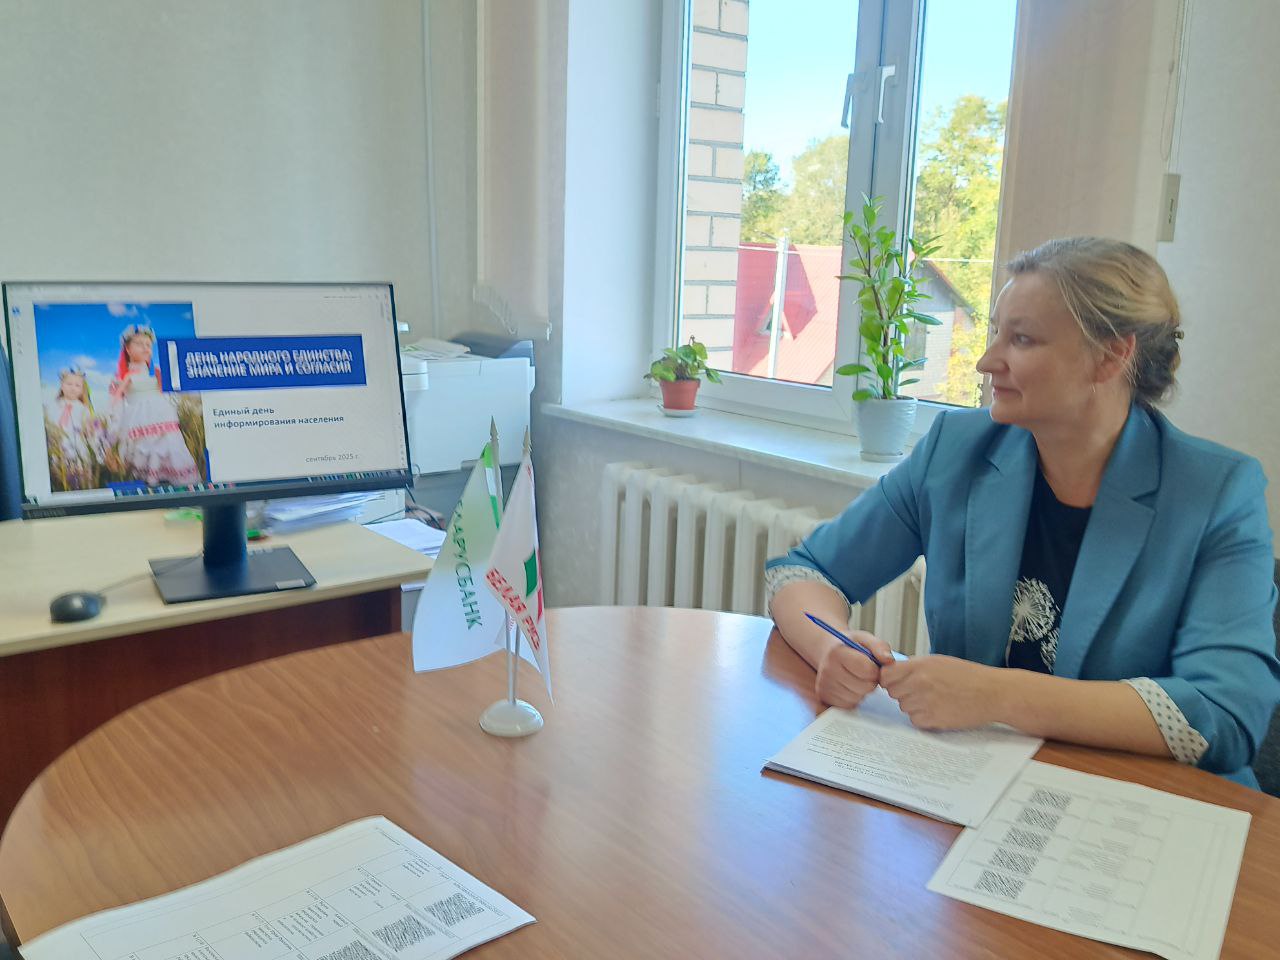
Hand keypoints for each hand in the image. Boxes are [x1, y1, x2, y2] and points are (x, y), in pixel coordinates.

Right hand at [814, 631, 894, 708]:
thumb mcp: (865, 639)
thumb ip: (879, 646)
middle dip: (870, 680)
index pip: (867, 670)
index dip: (875, 668)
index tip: (870, 663)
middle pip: (864, 686)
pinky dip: (853, 697)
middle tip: (863, 672)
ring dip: (862, 690)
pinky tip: (849, 686)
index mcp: (837, 653)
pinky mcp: (826, 698)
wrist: (829, 654)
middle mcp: (827, 670)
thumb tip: (889, 660)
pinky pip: (850, 705)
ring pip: (858, 698)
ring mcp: (825, 686)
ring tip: (855, 678)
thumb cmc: (849, 647)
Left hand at [879, 655, 1002, 729]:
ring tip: (935, 699)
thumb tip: (892, 671)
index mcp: (920, 666)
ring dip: (914, 705)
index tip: (896, 681)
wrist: (992, 693)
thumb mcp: (938, 661)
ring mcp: (925, 702)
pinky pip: (915, 720)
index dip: (890, 679)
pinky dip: (923, 718)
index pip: (886, 675)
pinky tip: (939, 710)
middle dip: (903, 692)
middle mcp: (919, 683)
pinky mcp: (932, 719)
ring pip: (904, 707)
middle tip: (922, 691)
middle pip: (893, 692)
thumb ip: (914, 666)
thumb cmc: (968, 676)